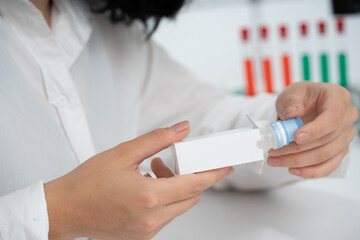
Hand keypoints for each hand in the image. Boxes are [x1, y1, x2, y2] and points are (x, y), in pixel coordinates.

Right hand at [44, 121, 233, 239]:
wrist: (64, 210)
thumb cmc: (87, 183)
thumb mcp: (123, 153)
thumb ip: (157, 139)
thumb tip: (182, 128)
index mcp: (149, 197)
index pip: (195, 184)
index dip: (214, 173)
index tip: (226, 166)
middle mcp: (152, 218)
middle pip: (191, 196)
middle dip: (191, 177)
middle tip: (174, 161)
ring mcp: (147, 230)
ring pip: (179, 206)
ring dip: (176, 187)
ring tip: (154, 170)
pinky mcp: (142, 236)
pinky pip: (166, 215)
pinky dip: (165, 199)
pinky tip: (148, 185)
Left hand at [268, 82, 357, 178]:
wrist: (302, 106)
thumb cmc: (300, 98)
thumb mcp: (291, 93)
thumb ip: (290, 101)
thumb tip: (292, 114)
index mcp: (338, 98)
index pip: (333, 117)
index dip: (316, 130)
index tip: (296, 137)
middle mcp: (347, 118)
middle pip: (327, 140)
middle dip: (297, 149)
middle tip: (274, 151)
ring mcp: (345, 136)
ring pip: (325, 156)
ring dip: (298, 161)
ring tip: (274, 159)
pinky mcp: (339, 151)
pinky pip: (328, 167)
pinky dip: (309, 171)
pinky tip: (292, 170)